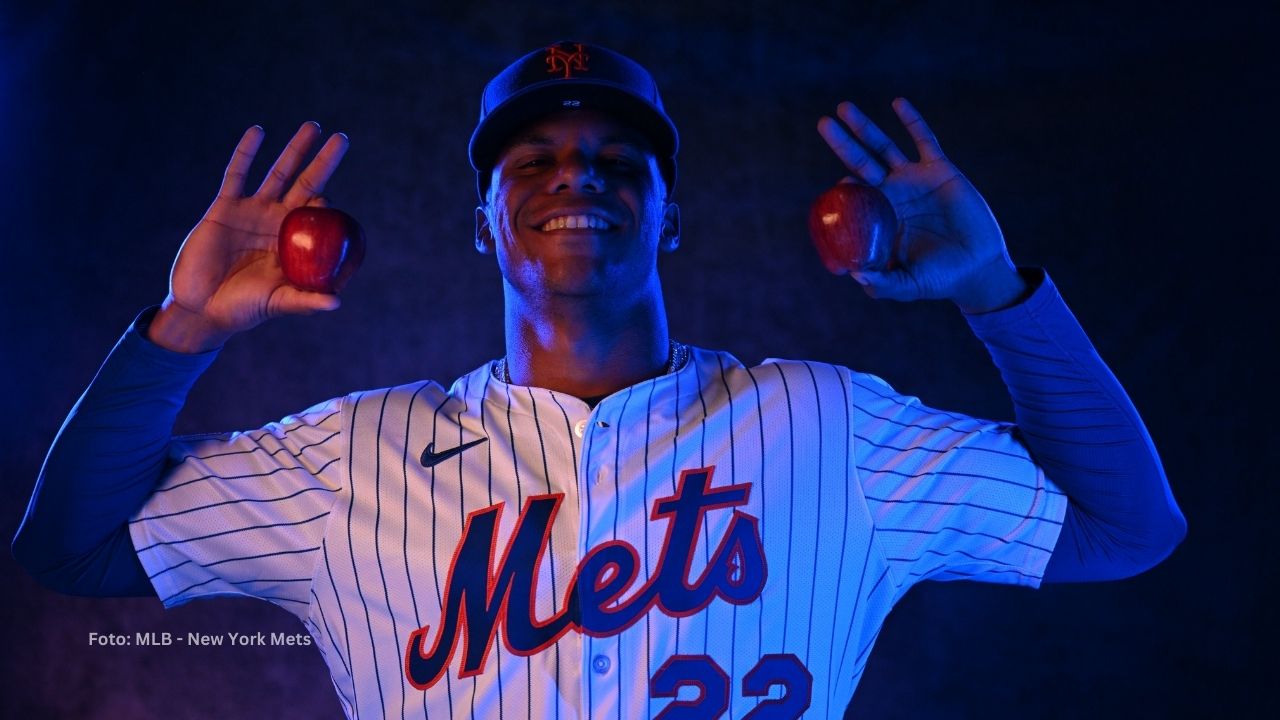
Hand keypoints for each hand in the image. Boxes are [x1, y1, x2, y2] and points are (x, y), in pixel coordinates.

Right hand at [149, 122, 349, 351]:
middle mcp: (277, 221)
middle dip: (323, 161)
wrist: (202, 306)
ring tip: (314, 126)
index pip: (319, 215)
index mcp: (294, 242)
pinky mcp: (224, 207)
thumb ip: (306, 301)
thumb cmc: (244, 309)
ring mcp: (252, 211)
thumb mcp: (278, 303)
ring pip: (278, 172)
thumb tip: (337, 303)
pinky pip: (236, 174)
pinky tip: (258, 131)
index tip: (331, 200)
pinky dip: (246, 152)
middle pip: (306, 183)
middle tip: (342, 138)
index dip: (328, 204)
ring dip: (295, 149)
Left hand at [817, 98, 1023, 310]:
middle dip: (842, 143)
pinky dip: (913, 122)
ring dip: (865, 127)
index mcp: (878, 218)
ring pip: (884, 147)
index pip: (852, 196)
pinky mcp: (940, 170)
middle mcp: (891, 194)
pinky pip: (924, 140)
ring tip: (844, 108)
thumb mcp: (907, 285)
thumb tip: (854, 274)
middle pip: (860, 162)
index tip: (838, 187)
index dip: (842, 188)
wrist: (978, 269)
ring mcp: (914, 180)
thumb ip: (882, 283)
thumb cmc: (939, 279)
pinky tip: (898, 103)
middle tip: (823, 124)